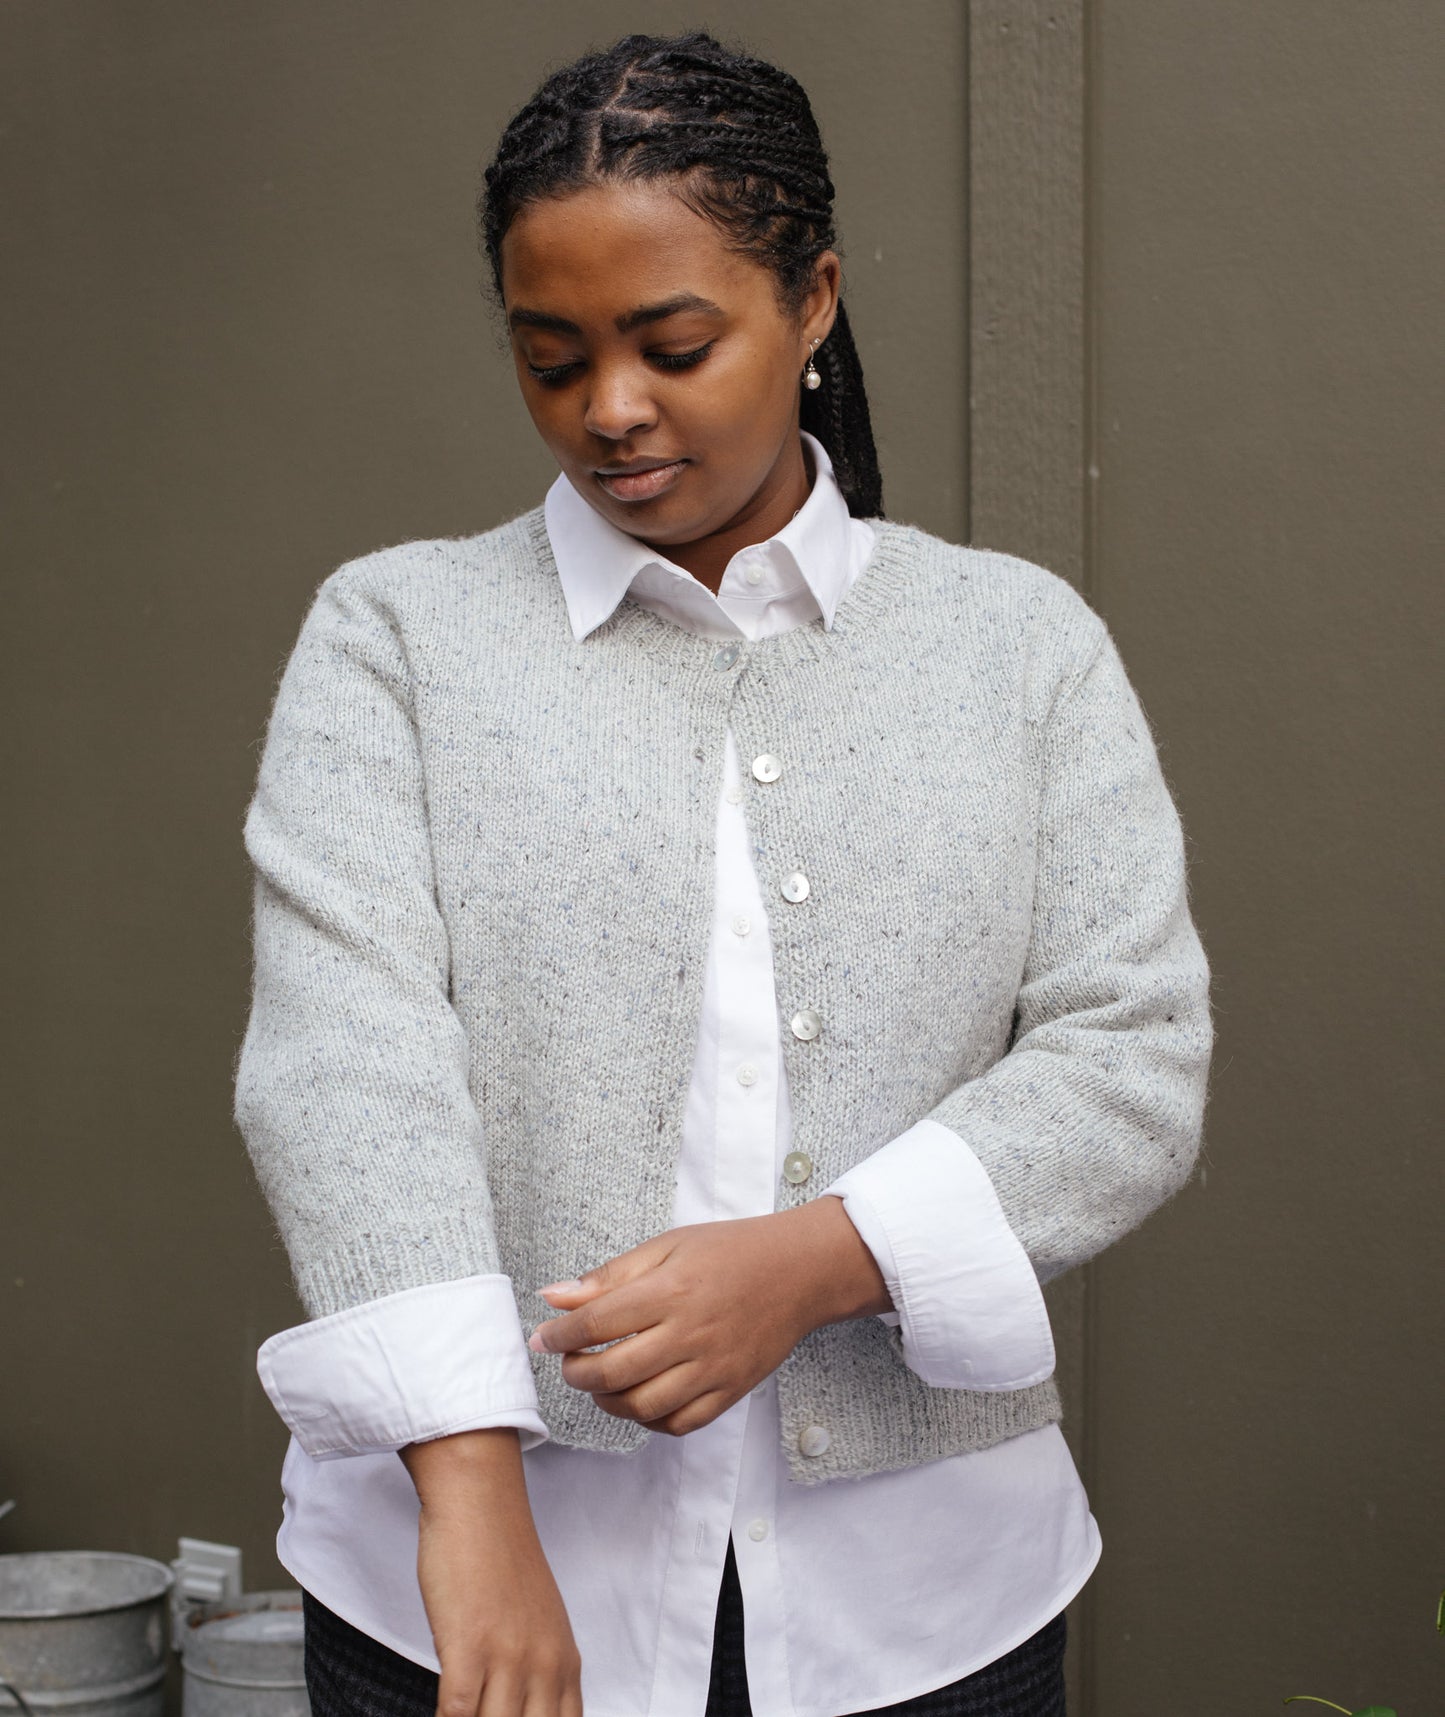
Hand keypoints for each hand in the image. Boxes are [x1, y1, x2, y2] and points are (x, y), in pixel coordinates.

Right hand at [398, 1429, 582, 1716]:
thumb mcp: (539, 1620)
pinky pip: (459, 1713)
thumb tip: (522, 1708)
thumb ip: (539, 1669)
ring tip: (460, 1715)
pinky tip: (440, 1716)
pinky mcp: (469, 1649)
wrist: (480, 1504)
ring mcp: (508, 1658)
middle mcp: (544, 1665)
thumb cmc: (499, 1559)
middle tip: (484, 1716)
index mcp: (565, 1661)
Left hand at [527, 1196, 891, 1436]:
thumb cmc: (731, 1251)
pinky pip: (679, 1424)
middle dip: (575, 1373)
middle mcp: (690, 1333)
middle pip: (612, 1372)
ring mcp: (713, 1368)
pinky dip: (649, 1421)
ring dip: (606, 1401)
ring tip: (600, 1382)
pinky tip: (639, 1399)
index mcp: (670, 1289)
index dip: (558, 1335)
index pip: (595, 1323)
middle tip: (570, 1362)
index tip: (543, 1338)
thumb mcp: (668, 1245)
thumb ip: (611, 1275)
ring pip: (641, 1407)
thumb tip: (554, 1296)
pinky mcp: (731, 1391)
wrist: (799, 1271)